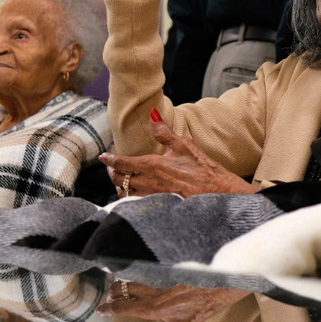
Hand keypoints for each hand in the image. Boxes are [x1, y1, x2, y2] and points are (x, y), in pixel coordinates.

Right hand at [99, 281, 248, 321]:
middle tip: (108, 296)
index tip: (99, 309)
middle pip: (126, 289)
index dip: (111, 309)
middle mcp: (153, 293)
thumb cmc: (201, 308)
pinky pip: (146, 278)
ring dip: (124, 285)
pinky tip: (140, 282)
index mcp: (153, 307)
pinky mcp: (167, 275)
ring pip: (135, 281)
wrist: (216, 284)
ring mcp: (159, 282)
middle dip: (114, 292)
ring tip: (118, 288)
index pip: (125, 307)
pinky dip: (138, 281)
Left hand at [100, 119, 256, 196]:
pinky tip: (134, 197)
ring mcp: (152, 197)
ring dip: (120, 188)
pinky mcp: (158, 207)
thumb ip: (164, 132)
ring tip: (121, 183)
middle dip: (112, 174)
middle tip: (112, 169)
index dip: (110, 160)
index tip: (103, 157)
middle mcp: (148, 182)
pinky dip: (130, 200)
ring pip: (125, 194)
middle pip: (118, 180)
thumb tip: (152, 114)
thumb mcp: (183, 145)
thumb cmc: (202, 168)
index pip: (122, 163)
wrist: (217, 193)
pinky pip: (136, 204)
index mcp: (152, 165)